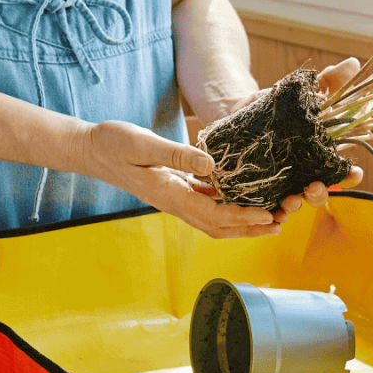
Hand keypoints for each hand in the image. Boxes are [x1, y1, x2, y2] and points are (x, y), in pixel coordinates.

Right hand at [77, 120, 280, 238]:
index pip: (213, 215)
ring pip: (214, 219)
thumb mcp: (143, 143)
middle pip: (218, 226)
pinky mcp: (176, 191)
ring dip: (242, 221)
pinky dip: (228, 206)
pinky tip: (244, 198)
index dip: (242, 217)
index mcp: (169, 195)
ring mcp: (176, 199)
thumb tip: (211, 164)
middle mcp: (175, 203)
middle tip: (279, 224)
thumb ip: (176, 155)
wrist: (92, 150)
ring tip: (270, 217)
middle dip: (249, 229)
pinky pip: (207, 205)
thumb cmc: (114, 143)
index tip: (267, 216)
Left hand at [230, 57, 364, 219]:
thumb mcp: (301, 93)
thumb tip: (353, 62)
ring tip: (290, 200)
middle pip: (322, 191)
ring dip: (296, 205)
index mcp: (322, 156)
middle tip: (314, 187)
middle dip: (321, 193)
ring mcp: (285, 183)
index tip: (354, 173)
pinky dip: (273, 214)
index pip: (343, 171)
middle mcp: (306, 173)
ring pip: (297, 202)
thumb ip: (328, 82)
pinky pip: (270, 207)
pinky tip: (272, 215)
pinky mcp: (263, 188)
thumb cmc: (277, 104)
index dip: (351, 176)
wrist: (238, 111)